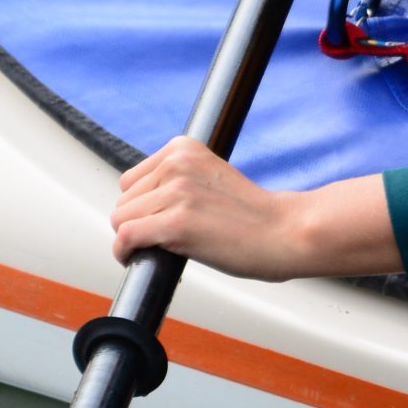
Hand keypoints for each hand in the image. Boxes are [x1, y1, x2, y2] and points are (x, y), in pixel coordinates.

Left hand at [109, 137, 399, 280]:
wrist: (286, 232)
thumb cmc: (253, 216)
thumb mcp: (209, 179)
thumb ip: (176, 181)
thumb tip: (137, 207)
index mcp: (183, 148)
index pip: (132, 180)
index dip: (142, 207)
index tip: (158, 223)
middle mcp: (176, 163)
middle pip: (124, 201)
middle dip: (138, 224)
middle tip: (164, 240)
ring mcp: (176, 191)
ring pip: (122, 219)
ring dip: (134, 240)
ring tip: (162, 249)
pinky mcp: (176, 222)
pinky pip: (126, 237)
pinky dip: (125, 253)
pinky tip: (138, 260)